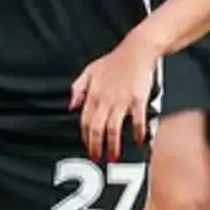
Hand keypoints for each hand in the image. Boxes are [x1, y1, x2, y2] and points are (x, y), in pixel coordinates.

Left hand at [69, 35, 161, 161]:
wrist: (137, 50)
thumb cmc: (115, 61)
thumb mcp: (90, 71)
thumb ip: (78, 88)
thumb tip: (70, 106)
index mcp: (93, 94)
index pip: (85, 121)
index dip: (86, 138)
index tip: (89, 148)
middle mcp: (105, 99)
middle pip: (96, 129)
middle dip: (96, 147)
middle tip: (98, 159)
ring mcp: (122, 100)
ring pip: (113, 129)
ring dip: (113, 146)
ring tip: (114, 157)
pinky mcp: (138, 99)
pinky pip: (137, 120)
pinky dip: (138, 133)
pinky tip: (139, 141)